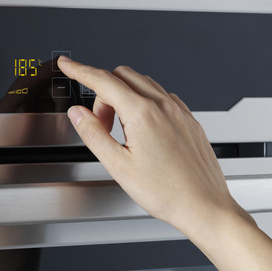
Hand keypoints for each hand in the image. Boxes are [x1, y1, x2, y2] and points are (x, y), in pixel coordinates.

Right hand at [57, 56, 250, 240]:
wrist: (203, 206)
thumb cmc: (167, 193)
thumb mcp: (118, 166)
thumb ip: (93, 134)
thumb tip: (77, 113)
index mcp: (143, 114)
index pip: (103, 81)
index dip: (80, 70)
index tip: (67, 64)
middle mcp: (163, 106)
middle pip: (122, 76)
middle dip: (103, 91)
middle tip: (98, 122)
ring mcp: (179, 111)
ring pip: (143, 83)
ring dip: (124, 96)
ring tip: (120, 131)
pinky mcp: (189, 120)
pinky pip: (162, 97)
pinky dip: (144, 102)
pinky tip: (142, 129)